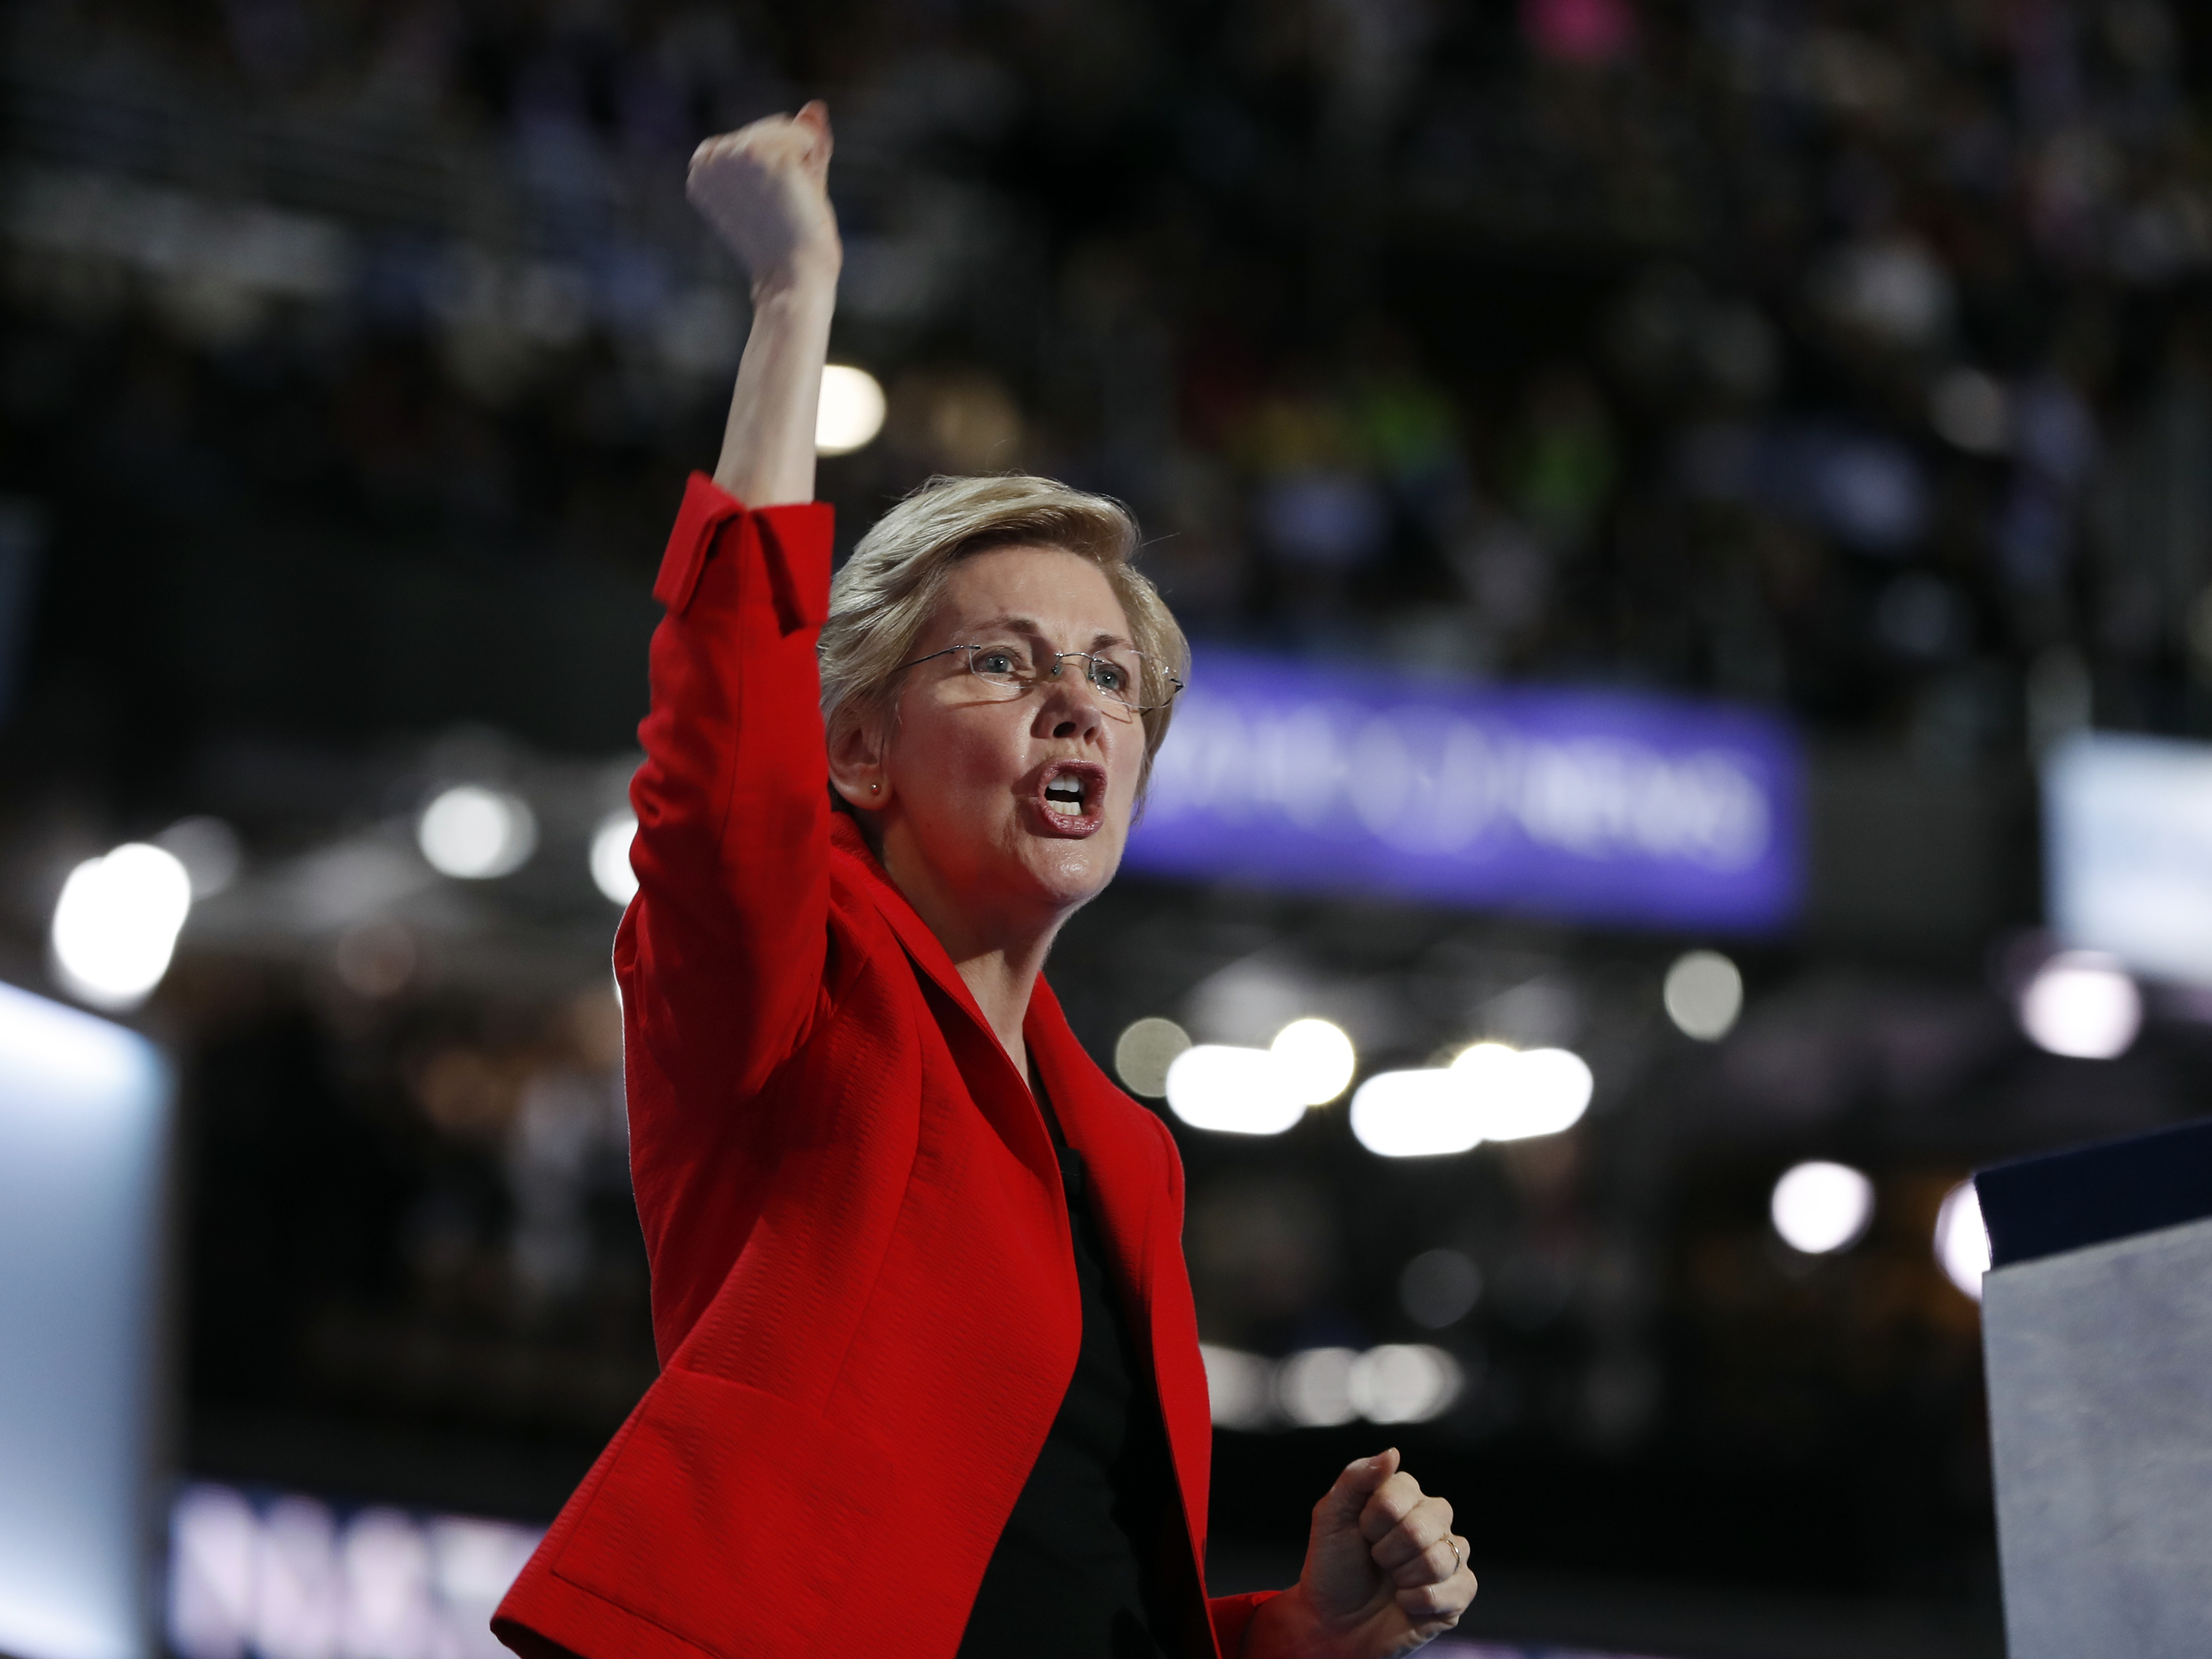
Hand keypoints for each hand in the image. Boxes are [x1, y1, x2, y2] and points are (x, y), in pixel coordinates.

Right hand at [686, 101, 840, 296]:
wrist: (793, 279)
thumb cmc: (791, 244)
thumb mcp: (791, 185)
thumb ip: (802, 144)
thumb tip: (816, 107)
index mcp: (702, 166)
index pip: (755, 137)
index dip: (778, 169)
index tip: (770, 206)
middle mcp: (708, 157)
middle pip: (771, 128)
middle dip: (792, 161)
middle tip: (785, 208)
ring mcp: (732, 154)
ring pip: (789, 129)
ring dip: (805, 163)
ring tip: (791, 202)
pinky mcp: (760, 154)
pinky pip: (806, 135)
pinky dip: (815, 161)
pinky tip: (799, 194)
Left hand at [1242, 1449, 1475, 1658]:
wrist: (1334, 1623)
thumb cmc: (1333, 1568)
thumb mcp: (1330, 1517)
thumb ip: (1356, 1479)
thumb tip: (1393, 1452)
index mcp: (1404, 1495)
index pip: (1402, 1490)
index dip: (1374, 1519)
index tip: (1360, 1532)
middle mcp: (1432, 1520)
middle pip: (1424, 1525)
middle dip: (1388, 1550)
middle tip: (1375, 1560)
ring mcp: (1449, 1555)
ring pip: (1441, 1558)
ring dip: (1404, 1576)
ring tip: (1391, 1581)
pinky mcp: (1458, 1592)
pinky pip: (1460, 1587)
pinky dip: (1421, 1601)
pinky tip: (1405, 1602)